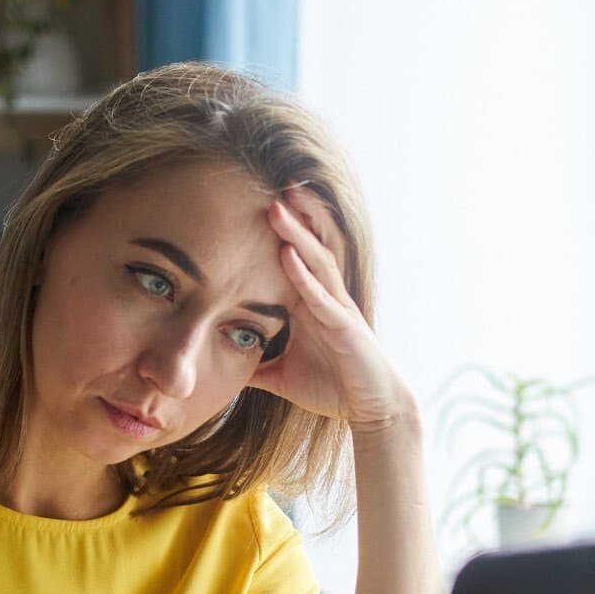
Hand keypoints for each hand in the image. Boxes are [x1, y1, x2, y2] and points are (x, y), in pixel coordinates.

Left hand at [249, 186, 414, 429]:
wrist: (372, 410)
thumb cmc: (333, 387)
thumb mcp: (282, 376)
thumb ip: (255, 366)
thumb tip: (222, 368)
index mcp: (312, 303)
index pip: (295, 257)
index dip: (282, 231)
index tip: (257, 202)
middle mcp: (326, 298)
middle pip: (309, 248)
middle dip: (294, 216)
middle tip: (273, 183)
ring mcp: (337, 310)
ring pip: (317, 262)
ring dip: (298, 234)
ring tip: (279, 205)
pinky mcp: (345, 328)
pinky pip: (322, 297)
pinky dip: (304, 275)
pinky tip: (289, 255)